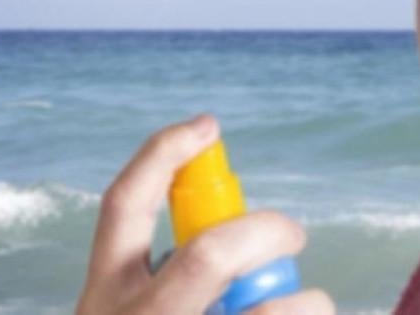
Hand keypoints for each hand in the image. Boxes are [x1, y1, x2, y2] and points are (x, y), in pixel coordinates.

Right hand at [76, 115, 333, 314]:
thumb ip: (176, 284)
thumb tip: (251, 241)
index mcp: (106, 299)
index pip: (123, 206)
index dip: (164, 154)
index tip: (208, 124)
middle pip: (213, 253)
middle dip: (268, 229)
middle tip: (291, 237)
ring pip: (273, 314)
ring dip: (310, 305)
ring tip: (313, 308)